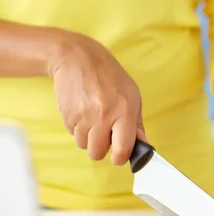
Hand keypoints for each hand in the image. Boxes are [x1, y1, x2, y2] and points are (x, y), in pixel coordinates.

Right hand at [49, 34, 145, 164]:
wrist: (78, 58)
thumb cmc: (111, 77)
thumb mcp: (133, 96)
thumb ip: (138, 125)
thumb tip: (144, 147)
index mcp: (124, 111)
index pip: (122, 149)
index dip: (120, 158)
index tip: (120, 156)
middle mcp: (103, 115)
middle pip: (97, 153)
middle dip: (101, 148)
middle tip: (105, 134)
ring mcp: (83, 115)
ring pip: (84, 146)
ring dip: (89, 138)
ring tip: (94, 118)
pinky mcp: (66, 114)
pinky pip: (73, 134)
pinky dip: (78, 128)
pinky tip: (83, 111)